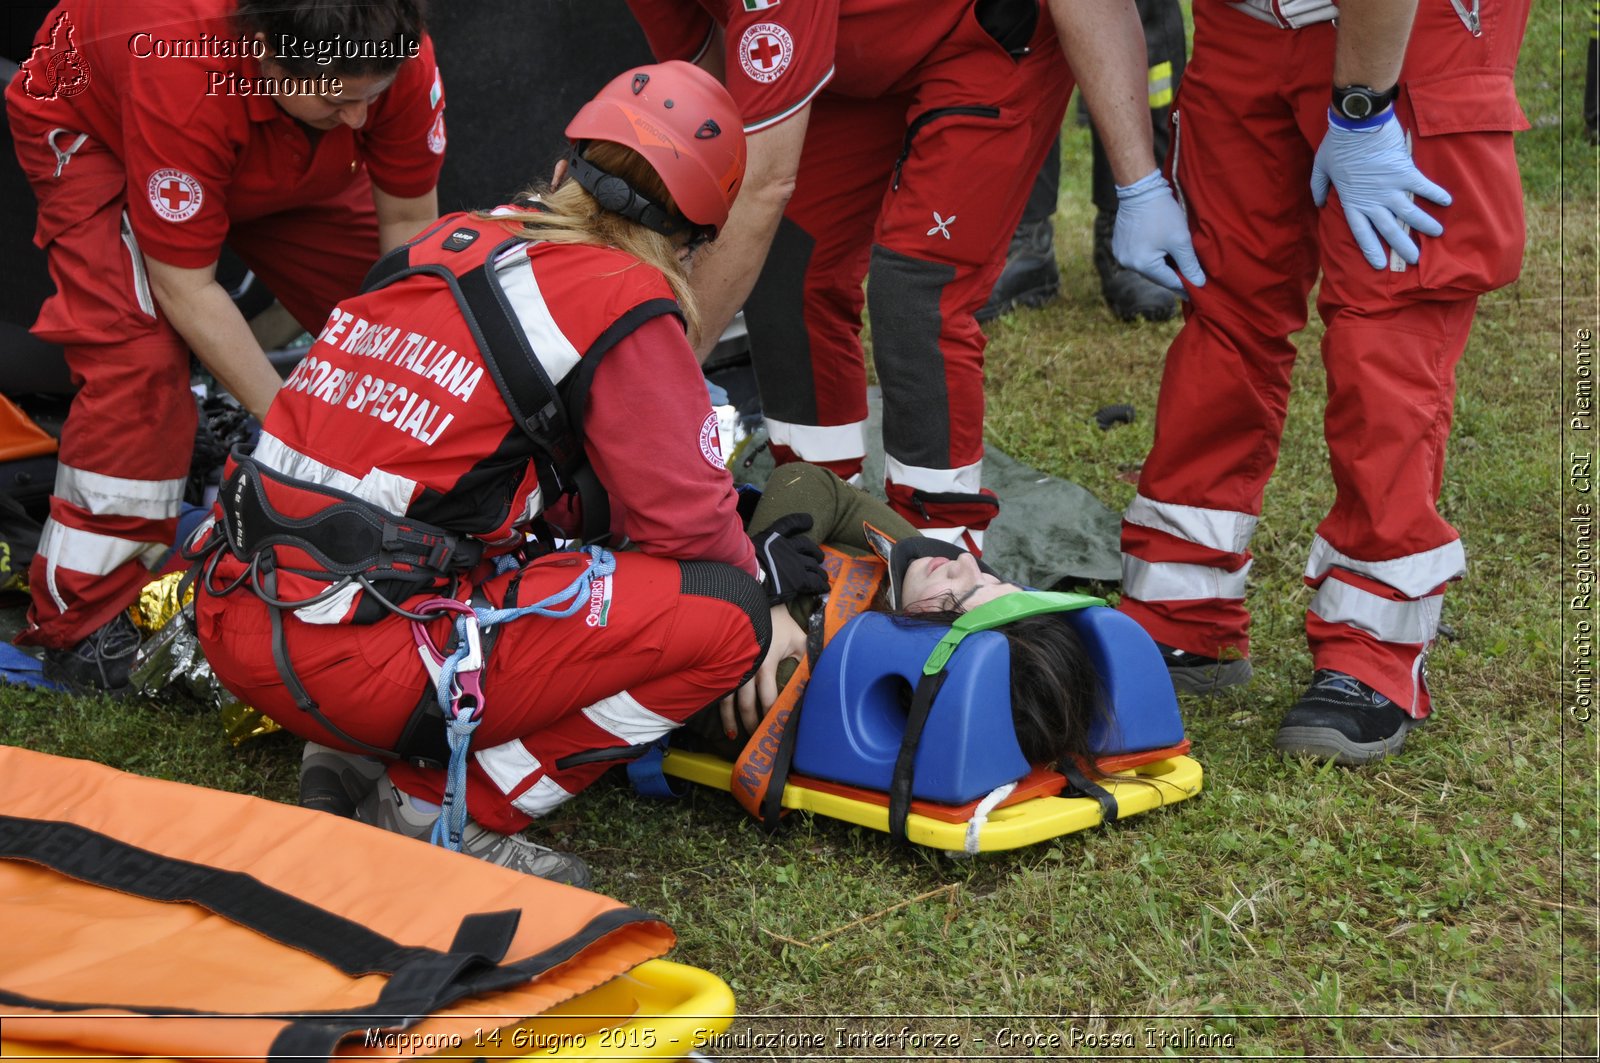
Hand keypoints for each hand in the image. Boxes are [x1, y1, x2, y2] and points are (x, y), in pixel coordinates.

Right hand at [719, 605, 807, 735]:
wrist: (753, 600)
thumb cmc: (779, 622)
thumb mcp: (799, 639)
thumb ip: (810, 658)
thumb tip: (821, 677)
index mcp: (766, 662)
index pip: (768, 697)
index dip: (771, 714)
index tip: (775, 728)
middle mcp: (746, 667)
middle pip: (746, 704)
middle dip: (751, 723)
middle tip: (755, 738)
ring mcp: (730, 665)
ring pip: (727, 699)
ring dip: (730, 719)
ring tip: (734, 735)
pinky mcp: (720, 662)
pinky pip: (716, 686)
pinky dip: (717, 703)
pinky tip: (719, 714)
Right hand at [749, 513, 827, 604]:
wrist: (750, 577)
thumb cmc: (742, 564)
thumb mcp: (743, 548)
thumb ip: (751, 547)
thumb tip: (743, 548)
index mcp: (773, 538)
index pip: (789, 524)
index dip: (801, 521)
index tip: (810, 521)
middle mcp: (788, 548)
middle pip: (807, 546)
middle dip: (815, 551)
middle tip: (820, 557)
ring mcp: (796, 564)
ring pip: (814, 565)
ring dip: (819, 571)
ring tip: (822, 575)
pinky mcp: (800, 579)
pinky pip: (815, 581)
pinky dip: (821, 584)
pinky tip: (824, 587)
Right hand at [1112, 170, 1205, 293]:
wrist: (1140, 189)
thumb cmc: (1162, 213)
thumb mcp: (1180, 239)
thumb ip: (1190, 264)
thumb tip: (1199, 284)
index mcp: (1142, 264)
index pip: (1168, 281)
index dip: (1184, 286)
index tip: (1196, 291)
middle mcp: (1127, 264)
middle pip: (1156, 276)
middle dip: (1172, 276)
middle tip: (1189, 278)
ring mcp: (1120, 255)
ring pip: (1147, 267)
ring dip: (1161, 266)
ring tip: (1176, 264)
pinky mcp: (1118, 246)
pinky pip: (1138, 257)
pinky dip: (1150, 256)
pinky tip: (1161, 250)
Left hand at [1311, 107, 1450, 269]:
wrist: (1357, 122)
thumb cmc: (1337, 144)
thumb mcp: (1320, 168)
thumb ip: (1318, 188)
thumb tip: (1319, 204)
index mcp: (1352, 201)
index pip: (1362, 233)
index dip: (1371, 249)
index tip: (1380, 264)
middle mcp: (1373, 200)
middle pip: (1389, 229)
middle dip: (1403, 246)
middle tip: (1415, 260)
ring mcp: (1390, 188)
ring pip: (1410, 213)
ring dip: (1425, 225)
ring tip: (1437, 234)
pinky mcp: (1405, 172)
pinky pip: (1424, 187)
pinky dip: (1436, 194)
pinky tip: (1447, 202)